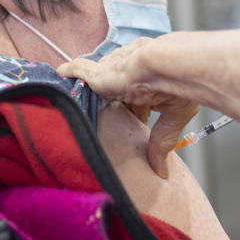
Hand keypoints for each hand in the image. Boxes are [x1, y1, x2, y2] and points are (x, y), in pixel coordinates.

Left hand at [58, 39, 199, 177]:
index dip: (129, 113)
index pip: (134, 102)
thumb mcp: (174, 118)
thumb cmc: (178, 85)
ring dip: (88, 85)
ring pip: (97, 79)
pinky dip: (71, 70)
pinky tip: (62, 72)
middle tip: (99, 116)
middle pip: (114, 91)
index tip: (127, 125)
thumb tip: (162, 171)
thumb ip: (162, 143)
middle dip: (108, 100)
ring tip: (75, 97)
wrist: (168, 67)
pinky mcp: (100, 74)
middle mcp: (131, 78)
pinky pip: (80, 70)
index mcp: (149, 87)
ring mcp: (115, 73)